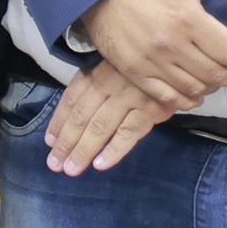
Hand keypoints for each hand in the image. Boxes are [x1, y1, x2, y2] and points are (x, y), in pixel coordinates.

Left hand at [43, 61, 173, 173]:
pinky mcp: (150, 109)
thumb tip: (68, 118)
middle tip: (55, 164)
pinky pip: (128, 133)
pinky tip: (100, 164)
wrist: (176, 58)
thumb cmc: (138, 68)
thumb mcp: (111, 68)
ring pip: (100, 128)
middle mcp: (107, 85)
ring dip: (84, 150)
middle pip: (81, 118)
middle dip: (66, 143)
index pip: (70, 101)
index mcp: (95, 74)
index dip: (58, 123)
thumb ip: (92, 87)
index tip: (50, 142)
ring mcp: (128, 97)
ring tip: (72, 169)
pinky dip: (114, 150)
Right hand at [74, 0, 226, 109]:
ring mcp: (152, 62)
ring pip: (195, 89)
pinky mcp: (135, 72)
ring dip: (210, 87)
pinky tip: (192, 92)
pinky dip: (186, 100)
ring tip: (211, 77)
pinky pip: (168, 99)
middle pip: (217, 75)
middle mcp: (172, 45)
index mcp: (189, 18)